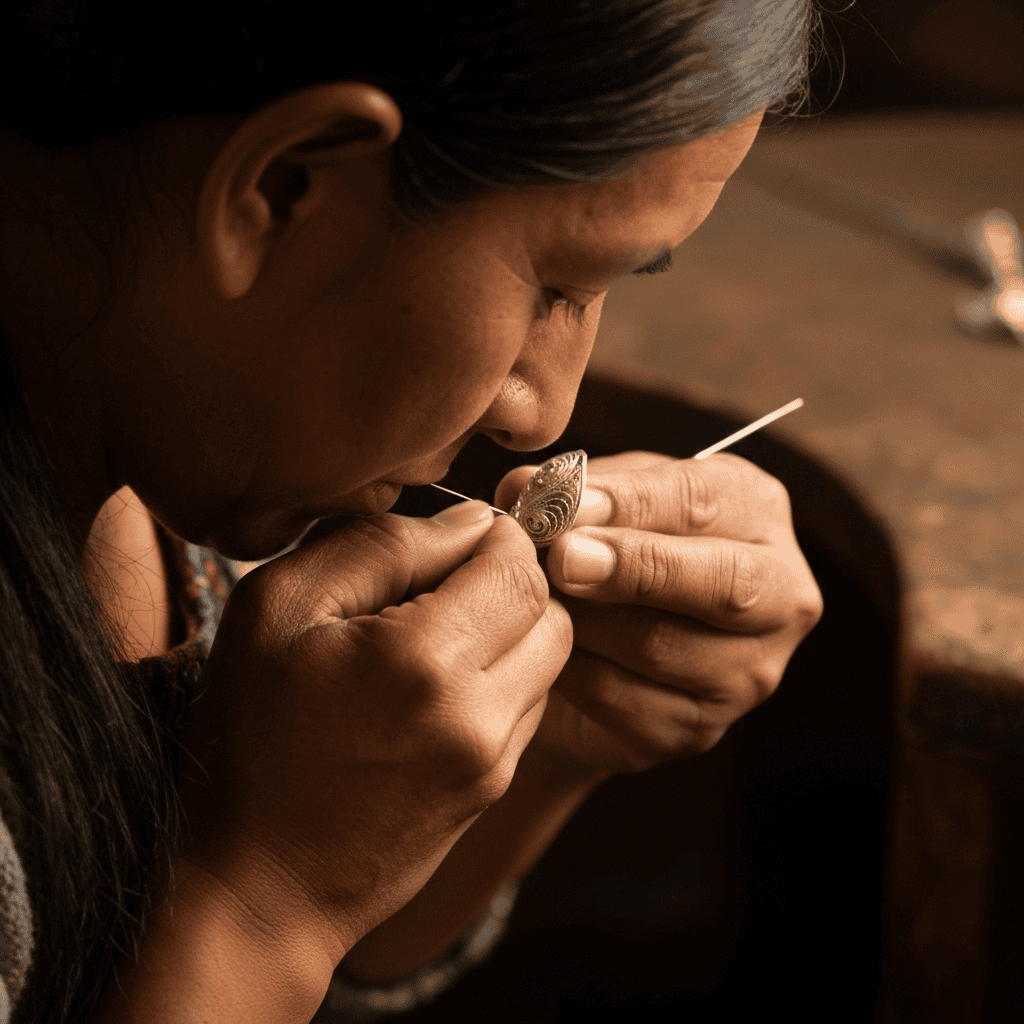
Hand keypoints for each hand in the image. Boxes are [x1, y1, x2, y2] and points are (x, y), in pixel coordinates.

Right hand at [176, 505, 571, 961]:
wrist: (258, 884)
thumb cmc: (250, 739)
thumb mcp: (279, 610)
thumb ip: (379, 547)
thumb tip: (466, 522)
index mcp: (422, 658)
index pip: (518, 564)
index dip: (495, 537)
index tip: (453, 541)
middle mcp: (477, 714)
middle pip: (550, 611)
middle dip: (510, 583)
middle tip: (443, 587)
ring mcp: (493, 760)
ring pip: (549, 660)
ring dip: (510, 633)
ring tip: (437, 640)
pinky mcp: (493, 789)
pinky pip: (529, 708)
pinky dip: (501, 681)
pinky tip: (438, 690)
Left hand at [495, 451, 821, 774]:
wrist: (601, 644)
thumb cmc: (608, 551)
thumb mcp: (601, 502)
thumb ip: (570, 493)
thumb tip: (525, 487)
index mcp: (757, 512)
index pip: (704, 500)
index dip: (632, 501)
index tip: (570, 504)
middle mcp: (779, 595)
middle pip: (724, 583)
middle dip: (635, 567)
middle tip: (563, 558)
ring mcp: (747, 672)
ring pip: (662, 646)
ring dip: (585, 620)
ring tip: (534, 600)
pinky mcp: (698, 729)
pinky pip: (622, 698)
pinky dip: (571, 670)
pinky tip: (543, 647)